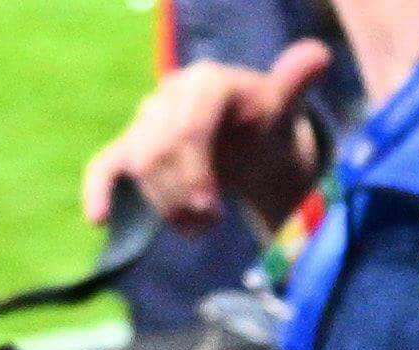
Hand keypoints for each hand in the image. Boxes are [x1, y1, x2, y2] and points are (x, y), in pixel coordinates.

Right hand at [77, 38, 331, 233]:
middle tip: (211, 224)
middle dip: (182, 195)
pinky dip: (100, 190)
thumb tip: (319, 53)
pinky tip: (99, 218)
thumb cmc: (269, 120)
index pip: (188, 130)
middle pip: (159, 152)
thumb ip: (295, 82)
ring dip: (166, 205)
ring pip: (139, 165)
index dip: (195, 174)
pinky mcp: (132, 145)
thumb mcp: (286, 105)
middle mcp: (169, 95)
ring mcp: (148, 119)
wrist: (254, 135)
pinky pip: (107, 164)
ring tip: (200, 228)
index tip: (214, 212)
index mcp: (205, 82)